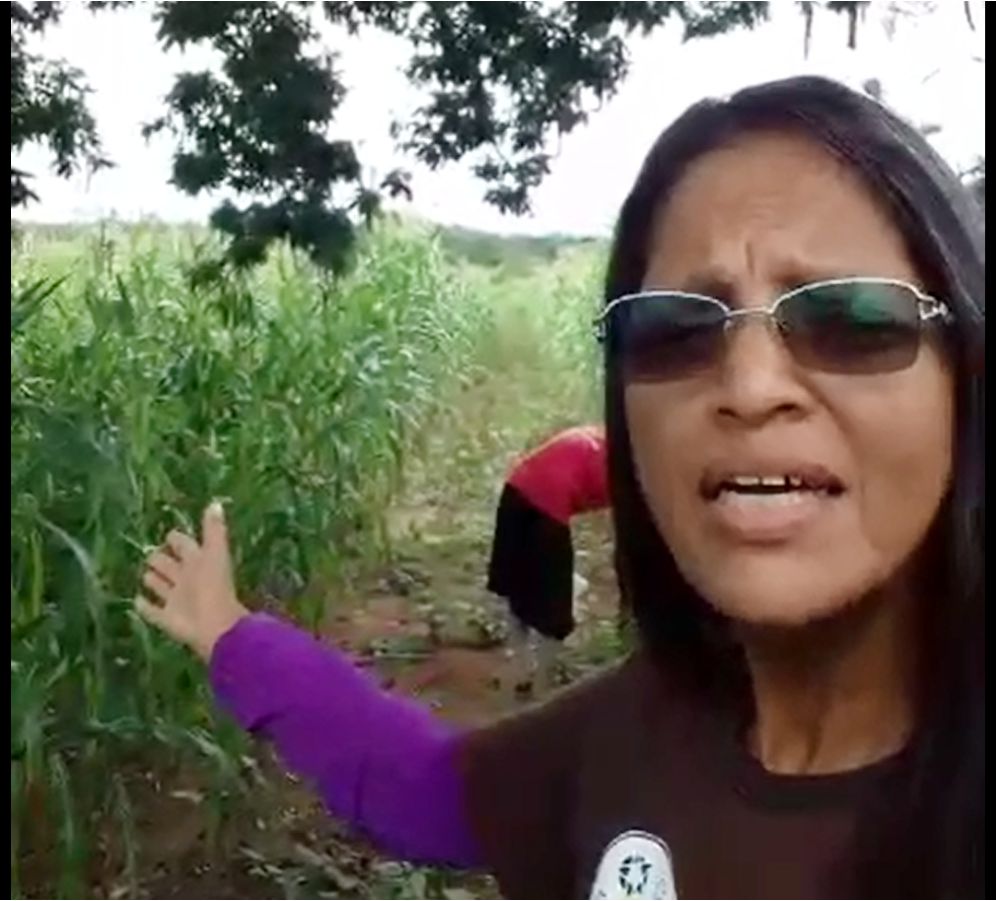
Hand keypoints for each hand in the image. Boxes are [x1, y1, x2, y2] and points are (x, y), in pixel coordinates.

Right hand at [137, 501, 248, 660]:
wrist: (215, 625)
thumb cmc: (214, 586)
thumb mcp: (215, 553)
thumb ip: (213, 529)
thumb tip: (215, 503)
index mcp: (199, 562)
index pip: (185, 546)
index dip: (177, 540)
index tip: (169, 535)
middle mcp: (187, 580)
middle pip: (170, 566)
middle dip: (160, 559)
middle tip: (151, 555)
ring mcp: (176, 600)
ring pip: (161, 586)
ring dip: (153, 580)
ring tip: (145, 573)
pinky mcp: (166, 619)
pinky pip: (152, 611)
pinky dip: (144, 606)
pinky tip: (136, 600)